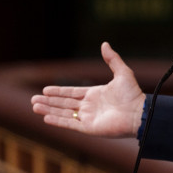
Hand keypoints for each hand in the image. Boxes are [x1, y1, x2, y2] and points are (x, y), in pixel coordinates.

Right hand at [31, 42, 145, 136]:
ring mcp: (88, 118)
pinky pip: (70, 124)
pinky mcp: (89, 128)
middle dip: (49, 101)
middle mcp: (89, 107)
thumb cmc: (133, 94)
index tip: (44, 90)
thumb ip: (112, 59)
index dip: (58, 91)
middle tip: (33, 100)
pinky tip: (45, 118)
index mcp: (95, 94)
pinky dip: (58, 121)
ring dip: (49, 110)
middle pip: (64, 103)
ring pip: (64, 113)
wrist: (139, 113)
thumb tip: (104, 43)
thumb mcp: (122, 72)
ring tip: (34, 107)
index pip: (72, 93)